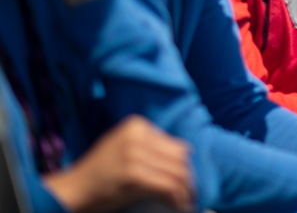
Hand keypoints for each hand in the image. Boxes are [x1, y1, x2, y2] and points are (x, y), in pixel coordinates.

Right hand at [43, 115, 193, 212]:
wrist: (71, 191)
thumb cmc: (98, 173)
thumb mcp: (123, 147)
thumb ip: (149, 145)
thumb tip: (185, 152)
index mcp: (136, 125)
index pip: (175, 144)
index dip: (183, 164)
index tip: (185, 180)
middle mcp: (137, 135)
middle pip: (179, 158)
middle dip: (187, 178)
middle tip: (190, 193)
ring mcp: (134, 154)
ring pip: (177, 172)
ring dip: (186, 191)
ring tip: (187, 202)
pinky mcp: (134, 175)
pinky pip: (168, 186)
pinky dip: (177, 198)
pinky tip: (179, 206)